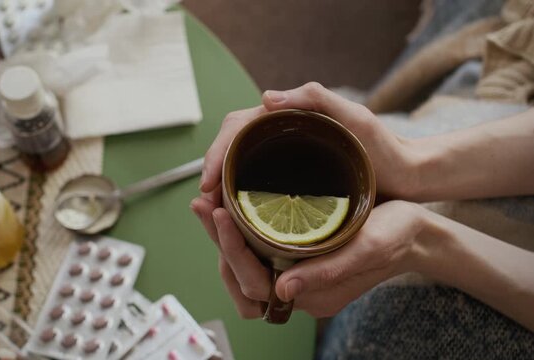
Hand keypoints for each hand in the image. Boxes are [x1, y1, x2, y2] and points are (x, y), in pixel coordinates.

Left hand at [191, 200, 426, 317]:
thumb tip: (283, 292)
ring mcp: (295, 275)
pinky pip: (257, 249)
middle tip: (201, 200)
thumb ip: (327, 272)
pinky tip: (231, 203)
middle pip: (241, 272)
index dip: (230, 247)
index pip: (253, 280)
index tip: (218, 211)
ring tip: (208, 199)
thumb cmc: (398, 236)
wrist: (418, 233)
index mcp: (310, 294)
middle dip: (216, 237)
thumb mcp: (368, 248)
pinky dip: (238, 229)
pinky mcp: (297, 258)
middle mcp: (297, 289)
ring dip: (222, 233)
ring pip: (244, 261)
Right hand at [199, 82, 418, 199]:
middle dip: (213, 170)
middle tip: (204, 202)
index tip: (209, 182)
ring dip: (221, 185)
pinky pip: (256, 183)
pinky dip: (239, 196)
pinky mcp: (293, 180)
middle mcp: (282, 135)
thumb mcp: (356, 119)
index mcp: (288, 118)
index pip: (238, 128)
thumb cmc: (385, 148)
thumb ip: (317, 99)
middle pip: (233, 146)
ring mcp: (286, 158)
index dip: (218, 153)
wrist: (406, 177)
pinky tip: (235, 215)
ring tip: (212, 212)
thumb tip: (265, 98)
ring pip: (240, 166)